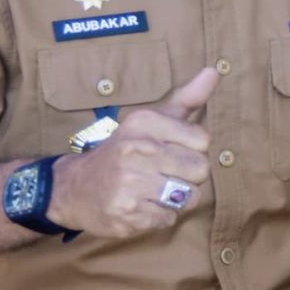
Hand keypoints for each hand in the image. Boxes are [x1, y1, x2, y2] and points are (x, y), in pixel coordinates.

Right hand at [48, 66, 218, 238]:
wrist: (74, 188)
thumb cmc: (124, 151)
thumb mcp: (150, 121)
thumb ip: (186, 99)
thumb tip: (214, 70)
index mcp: (144, 123)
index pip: (203, 140)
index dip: (192, 150)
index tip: (171, 151)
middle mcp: (136, 149)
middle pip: (200, 170)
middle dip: (188, 176)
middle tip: (162, 174)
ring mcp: (130, 183)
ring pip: (189, 197)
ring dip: (176, 199)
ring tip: (152, 190)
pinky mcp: (127, 213)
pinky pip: (169, 218)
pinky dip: (159, 217)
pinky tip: (140, 206)